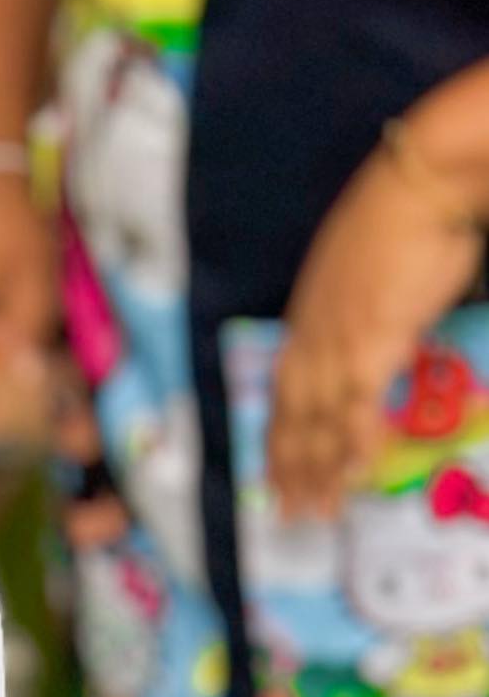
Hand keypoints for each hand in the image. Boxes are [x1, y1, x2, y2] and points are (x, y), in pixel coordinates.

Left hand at [270, 134, 487, 517]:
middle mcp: (312, 332)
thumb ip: (361, 308)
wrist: (421, 183)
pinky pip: (358, 408)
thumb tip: (373, 329)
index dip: (278, 435)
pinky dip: (354, 445)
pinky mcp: (371, 340)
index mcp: (306, 315)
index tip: (276, 471)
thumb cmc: (402, 217)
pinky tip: (354, 476)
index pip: (283, 390)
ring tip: (316, 512)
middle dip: (290, 469)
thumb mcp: (367, 270)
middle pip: (292, 415)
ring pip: (319, 421)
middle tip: (289, 513)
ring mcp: (338, 339)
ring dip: (317, 471)